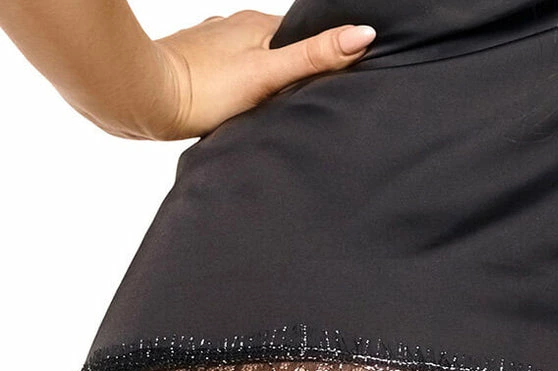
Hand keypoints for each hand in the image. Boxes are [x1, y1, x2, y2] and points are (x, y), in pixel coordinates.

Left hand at [146, 9, 375, 140]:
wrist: (144, 100)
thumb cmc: (204, 87)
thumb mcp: (269, 73)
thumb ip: (313, 57)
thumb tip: (362, 34)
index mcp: (256, 24)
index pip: (301, 38)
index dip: (319, 58)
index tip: (332, 81)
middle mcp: (232, 28)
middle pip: (275, 51)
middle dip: (289, 72)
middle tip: (301, 102)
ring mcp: (210, 48)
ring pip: (249, 64)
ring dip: (261, 83)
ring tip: (269, 109)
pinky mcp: (192, 69)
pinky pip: (226, 78)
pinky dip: (236, 91)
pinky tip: (235, 109)